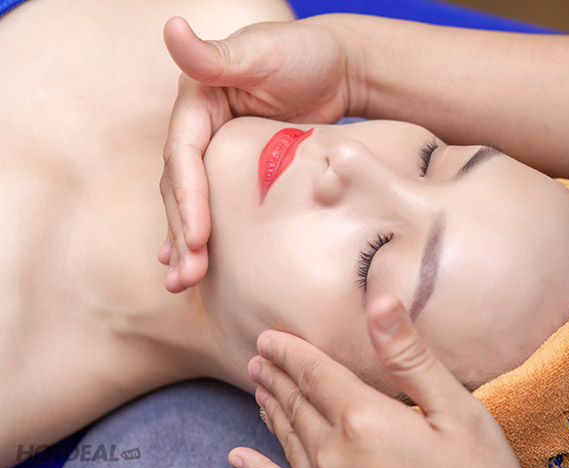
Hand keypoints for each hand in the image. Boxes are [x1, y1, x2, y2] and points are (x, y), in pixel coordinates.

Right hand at [159, 15, 358, 291]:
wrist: (338, 69)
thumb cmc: (305, 54)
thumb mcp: (261, 53)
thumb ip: (215, 55)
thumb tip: (170, 26)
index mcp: (197, 103)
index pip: (183, 155)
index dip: (187, 196)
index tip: (196, 236)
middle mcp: (199, 130)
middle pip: (181, 187)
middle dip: (183, 232)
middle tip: (188, 275)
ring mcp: (216, 153)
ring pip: (193, 203)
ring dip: (185, 243)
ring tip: (183, 283)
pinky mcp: (237, 173)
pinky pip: (214, 206)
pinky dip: (201, 235)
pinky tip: (194, 264)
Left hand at [229, 294, 522, 467]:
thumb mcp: (457, 412)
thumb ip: (411, 360)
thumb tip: (381, 303)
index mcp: (363, 420)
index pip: (314, 373)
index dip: (289, 352)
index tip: (267, 337)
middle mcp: (335, 453)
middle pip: (296, 404)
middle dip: (276, 378)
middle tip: (258, 359)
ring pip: (288, 439)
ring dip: (272, 410)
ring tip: (259, 390)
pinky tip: (238, 458)